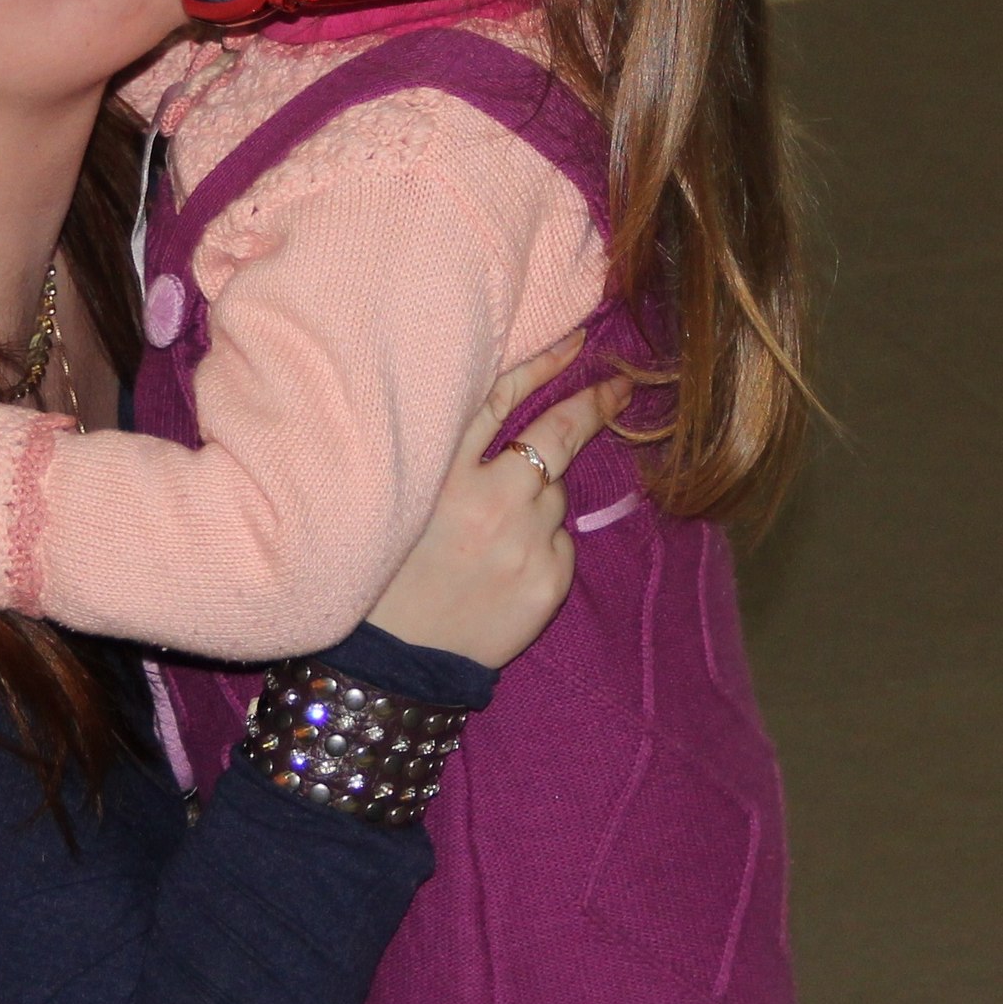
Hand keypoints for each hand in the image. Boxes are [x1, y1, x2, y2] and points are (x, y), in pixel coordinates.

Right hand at [366, 333, 631, 668]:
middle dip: (591, 406)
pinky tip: (505, 565)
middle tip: (618, 388)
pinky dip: (542, 543)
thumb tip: (507, 421)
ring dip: (538, 497)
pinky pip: (560, 541)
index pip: (499, 398)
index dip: (541, 364)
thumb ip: (443, 455)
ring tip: (495, 531)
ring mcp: (525, 540)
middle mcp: (488, 499)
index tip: (576, 341)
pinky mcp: (548, 580)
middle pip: (554, 436)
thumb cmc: (386, 570)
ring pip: (555, 494)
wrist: (395, 661)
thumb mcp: (398, 495)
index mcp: (442, 471)